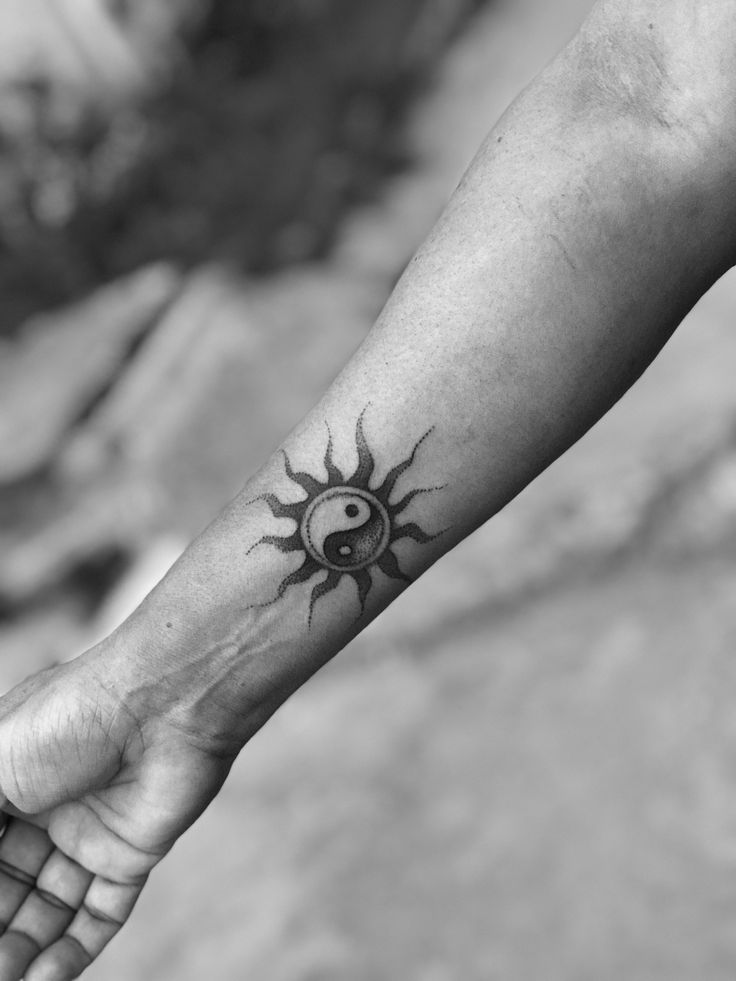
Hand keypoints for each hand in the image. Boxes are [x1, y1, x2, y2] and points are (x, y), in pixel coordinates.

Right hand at [0, 656, 233, 979]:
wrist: (161, 703)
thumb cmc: (69, 718)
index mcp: (8, 779)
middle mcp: (47, 809)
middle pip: (7, 888)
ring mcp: (89, 833)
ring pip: (48, 909)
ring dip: (23, 950)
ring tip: (3, 980)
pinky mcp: (132, 854)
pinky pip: (100, 913)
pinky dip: (73, 951)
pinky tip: (43, 979)